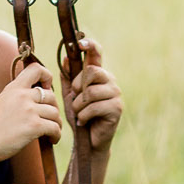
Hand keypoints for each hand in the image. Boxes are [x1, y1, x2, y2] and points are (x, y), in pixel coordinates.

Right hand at [0, 61, 61, 162]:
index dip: (47, 76)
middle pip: (51, 96)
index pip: (36, 69)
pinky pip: (55, 127)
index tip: (46, 89)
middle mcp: (22, 96)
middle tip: (50, 118)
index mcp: (13, 88)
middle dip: (54, 108)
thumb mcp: (2, 102)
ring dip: (56, 123)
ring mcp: (29, 110)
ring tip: (52, 132)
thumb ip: (18, 97)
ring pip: (55, 113)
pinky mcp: (34, 126)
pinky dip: (56, 135)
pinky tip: (52, 140)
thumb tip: (38, 99)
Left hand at [63, 37, 122, 151]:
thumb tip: (66, 58)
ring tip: (79, 113)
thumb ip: (68, 78)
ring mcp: (115, 94)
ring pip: (90, 91)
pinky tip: (84, 121)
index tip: (80, 43)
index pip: (97, 54)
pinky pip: (94, 106)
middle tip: (75, 97)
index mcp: (98, 74)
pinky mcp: (116, 108)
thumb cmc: (79, 115)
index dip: (90, 45)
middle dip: (77, 86)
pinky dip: (84, 115)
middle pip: (92, 71)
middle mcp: (109, 80)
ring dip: (78, 105)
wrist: (87, 140)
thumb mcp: (69, 95)